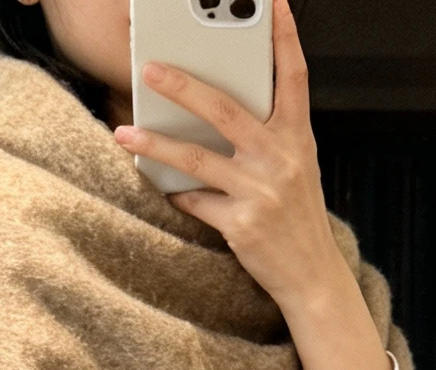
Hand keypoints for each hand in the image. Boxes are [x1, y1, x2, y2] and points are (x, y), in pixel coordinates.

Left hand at [113, 0, 343, 318]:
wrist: (312, 276)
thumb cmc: (298, 217)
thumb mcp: (297, 167)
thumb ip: (269, 134)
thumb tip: (218, 107)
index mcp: (297, 137)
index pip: (293, 76)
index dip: (284, 37)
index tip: (272, 3)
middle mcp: (280, 158)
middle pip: (225, 110)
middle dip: (183, 86)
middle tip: (151, 68)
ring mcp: (260, 191)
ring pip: (197, 158)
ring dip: (156, 144)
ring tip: (124, 132)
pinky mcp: (241, 224)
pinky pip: (196, 201)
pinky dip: (178, 194)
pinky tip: (167, 189)